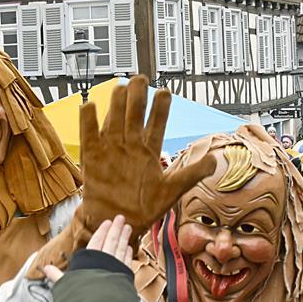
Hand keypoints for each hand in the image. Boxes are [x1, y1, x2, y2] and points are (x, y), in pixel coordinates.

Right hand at [44, 215, 132, 281]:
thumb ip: (58, 276)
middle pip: (111, 241)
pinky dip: (128, 254)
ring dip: (124, 238)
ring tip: (127, 228)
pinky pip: (126, 261)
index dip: (102, 231)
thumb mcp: (66, 285)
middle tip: (121, 218)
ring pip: (121, 249)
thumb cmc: (82, 298)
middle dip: (116, 229)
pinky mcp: (124, 277)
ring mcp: (116, 268)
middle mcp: (105, 262)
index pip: (97, 241)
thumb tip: (46, 269)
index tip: (107, 222)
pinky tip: (129, 248)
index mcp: (90, 261)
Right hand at [75, 75, 215, 242]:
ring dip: (116, 104)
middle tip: (140, 79)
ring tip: (120, 87)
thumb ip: (193, 173)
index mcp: (149, 151)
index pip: (156, 123)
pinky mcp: (92, 157)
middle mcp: (130, 145)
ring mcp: (111, 149)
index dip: (161, 108)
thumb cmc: (145, 208)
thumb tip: (214, 160)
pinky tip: (90, 105)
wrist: (118, 222)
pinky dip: (88, 120)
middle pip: (134, 115)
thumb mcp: (173, 190)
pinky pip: (88, 134)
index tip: (165, 92)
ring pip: (113, 119)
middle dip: (137, 97)